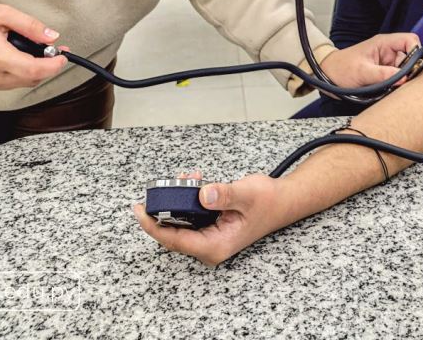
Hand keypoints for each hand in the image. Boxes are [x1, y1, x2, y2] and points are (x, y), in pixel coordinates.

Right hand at [0, 2, 67, 96]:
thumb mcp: (4, 14)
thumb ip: (30, 26)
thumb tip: (52, 37)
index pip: (32, 70)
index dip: (52, 66)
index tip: (62, 58)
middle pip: (29, 78)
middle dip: (44, 66)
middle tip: (51, 51)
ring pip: (18, 83)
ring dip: (28, 70)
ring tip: (25, 50)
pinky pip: (5, 85)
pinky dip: (13, 74)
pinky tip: (8, 59)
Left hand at [134, 173, 290, 264]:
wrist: (283, 200)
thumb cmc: (269, 202)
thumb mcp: (247, 194)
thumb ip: (225, 194)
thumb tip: (203, 195)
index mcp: (216, 245)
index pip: (175, 240)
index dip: (153, 226)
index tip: (139, 212)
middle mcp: (210, 245)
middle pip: (174, 232)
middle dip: (164, 208)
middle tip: (160, 186)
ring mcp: (210, 237)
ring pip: (181, 221)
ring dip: (177, 199)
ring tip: (183, 177)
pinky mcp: (210, 226)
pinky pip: (190, 214)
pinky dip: (187, 197)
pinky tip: (193, 179)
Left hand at [319, 32, 419, 89]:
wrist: (328, 76)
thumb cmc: (341, 68)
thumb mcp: (362, 72)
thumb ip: (383, 74)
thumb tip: (404, 78)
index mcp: (384, 43)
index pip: (410, 40)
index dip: (416, 52)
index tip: (414, 69)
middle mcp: (388, 51)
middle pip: (411, 57)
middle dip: (410, 71)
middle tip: (404, 83)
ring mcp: (387, 63)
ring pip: (405, 70)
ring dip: (402, 80)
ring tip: (393, 88)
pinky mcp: (385, 73)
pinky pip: (398, 79)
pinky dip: (397, 85)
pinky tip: (390, 91)